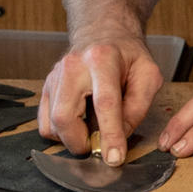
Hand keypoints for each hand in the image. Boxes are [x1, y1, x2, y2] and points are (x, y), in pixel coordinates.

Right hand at [38, 33, 165, 164]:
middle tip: (99, 146)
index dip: (110, 135)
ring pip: (52, 123)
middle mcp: (72, 66)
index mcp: (102, 59)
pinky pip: (44, 122)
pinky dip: (60, 133)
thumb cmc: (127, 55)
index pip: (104, 103)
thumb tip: (120, 137)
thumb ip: (138, 106)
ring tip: (90, 131)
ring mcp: (55, 76)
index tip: (114, 158)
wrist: (103, 33)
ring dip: (72, 138)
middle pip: (64, 116)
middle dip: (81, 143)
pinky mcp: (46, 87)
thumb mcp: (148, 75)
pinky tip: (78, 123)